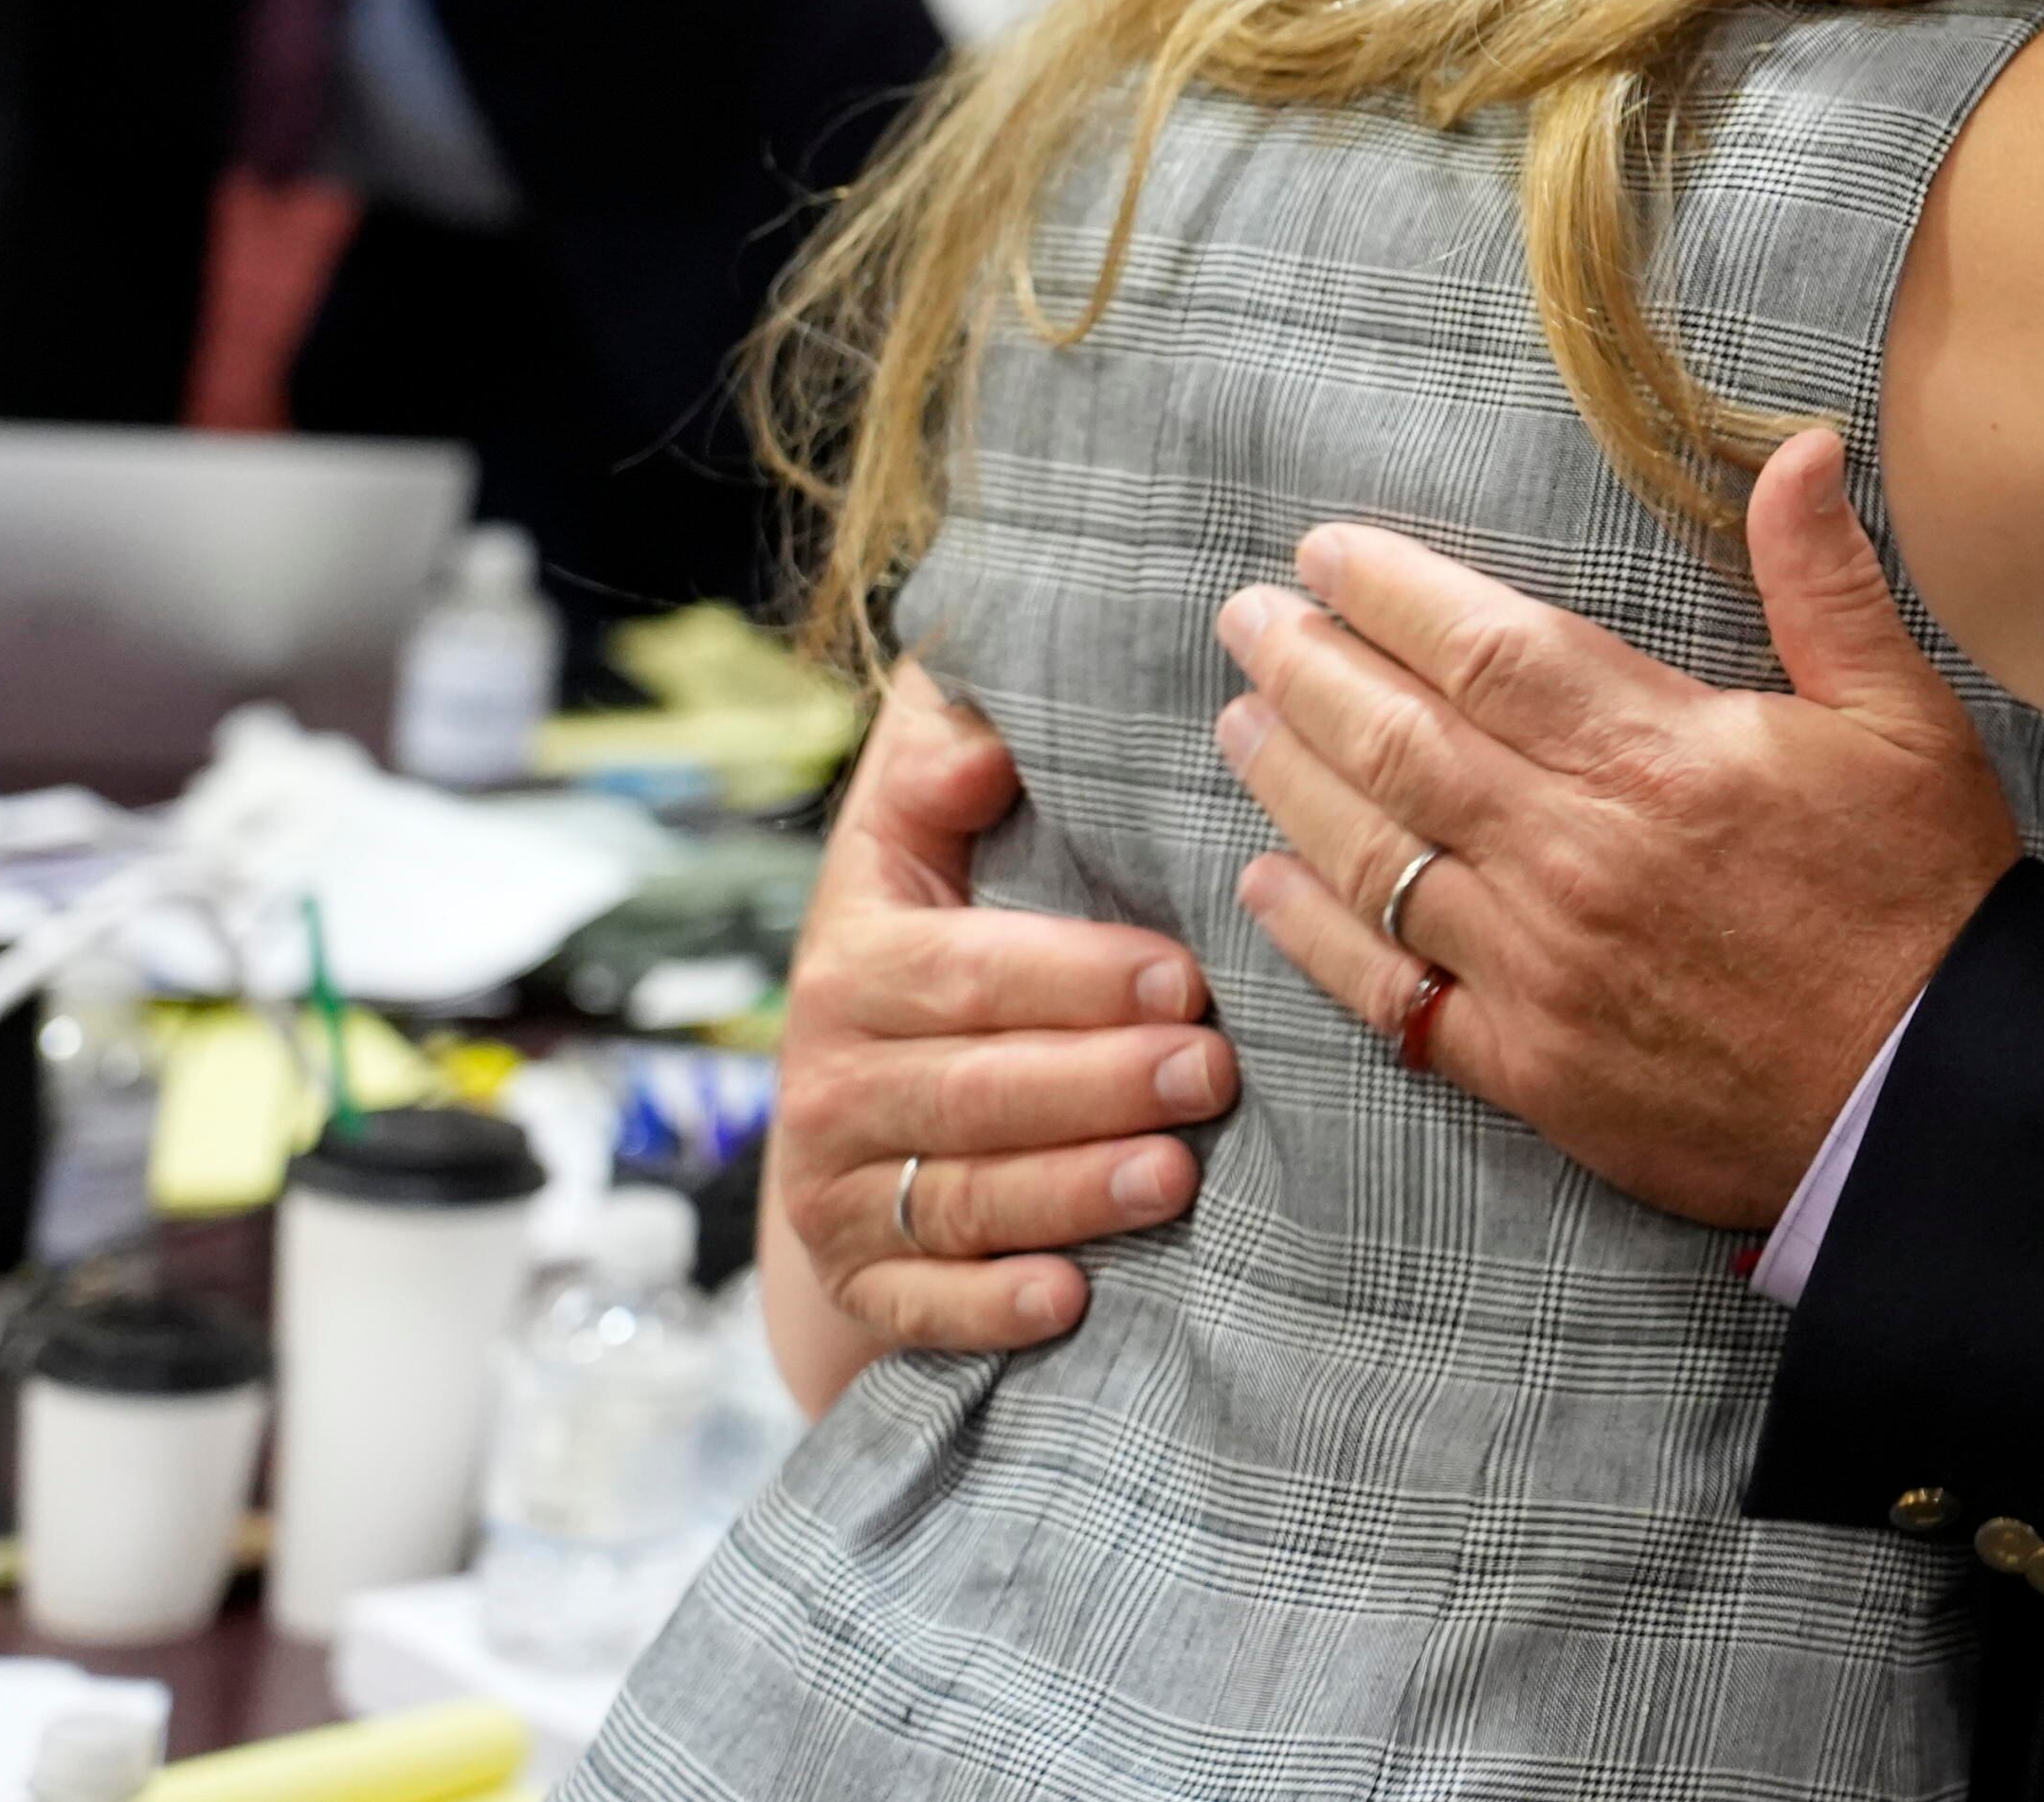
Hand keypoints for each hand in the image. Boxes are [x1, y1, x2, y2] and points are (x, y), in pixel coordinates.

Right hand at [763, 661, 1233, 1388]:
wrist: (853, 1114)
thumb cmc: (938, 943)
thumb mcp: (917, 836)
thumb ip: (944, 758)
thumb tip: (977, 732)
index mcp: (853, 956)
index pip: (968, 970)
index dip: (1078, 976)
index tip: (1186, 974)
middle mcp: (829, 1078)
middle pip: (976, 1089)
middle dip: (1102, 1082)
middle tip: (1214, 1074)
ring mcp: (838, 1191)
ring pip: (964, 1197)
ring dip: (1073, 1192)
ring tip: (1175, 1174)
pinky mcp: (859, 1286)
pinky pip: (921, 1309)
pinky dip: (990, 1308)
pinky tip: (1070, 1297)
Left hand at [1212, 430, 2019, 1232]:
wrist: (1938, 1097)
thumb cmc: (1925, 896)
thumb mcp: (1902, 717)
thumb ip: (1825, 582)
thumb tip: (1798, 448)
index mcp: (1661, 755)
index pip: (1485, 649)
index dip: (1390, 593)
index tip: (1325, 555)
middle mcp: (1576, 855)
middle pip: (1400, 741)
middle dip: (1307, 669)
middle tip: (1243, 620)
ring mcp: (1541, 969)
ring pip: (1375, 857)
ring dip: (1290, 783)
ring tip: (1239, 723)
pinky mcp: (1531, 1069)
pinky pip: (1391, 995)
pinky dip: (1316, 937)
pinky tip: (1268, 886)